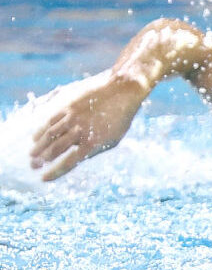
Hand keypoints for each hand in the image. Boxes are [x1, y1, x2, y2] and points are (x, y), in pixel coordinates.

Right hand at [29, 74, 147, 180]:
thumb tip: (75, 157)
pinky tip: (35, 138)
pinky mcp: (68, 107)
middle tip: (33, 166)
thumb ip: (92, 149)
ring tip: (32, 155)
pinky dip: (41, 131)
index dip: (55, 172)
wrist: (121, 91)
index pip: (69, 162)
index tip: (43, 179)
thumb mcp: (111, 140)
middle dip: (42, 160)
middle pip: (55, 149)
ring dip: (38, 147)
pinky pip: (50, 121)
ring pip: (49, 135)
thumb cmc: (120, 119)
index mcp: (93, 143)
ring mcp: (72, 118)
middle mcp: (80, 131)